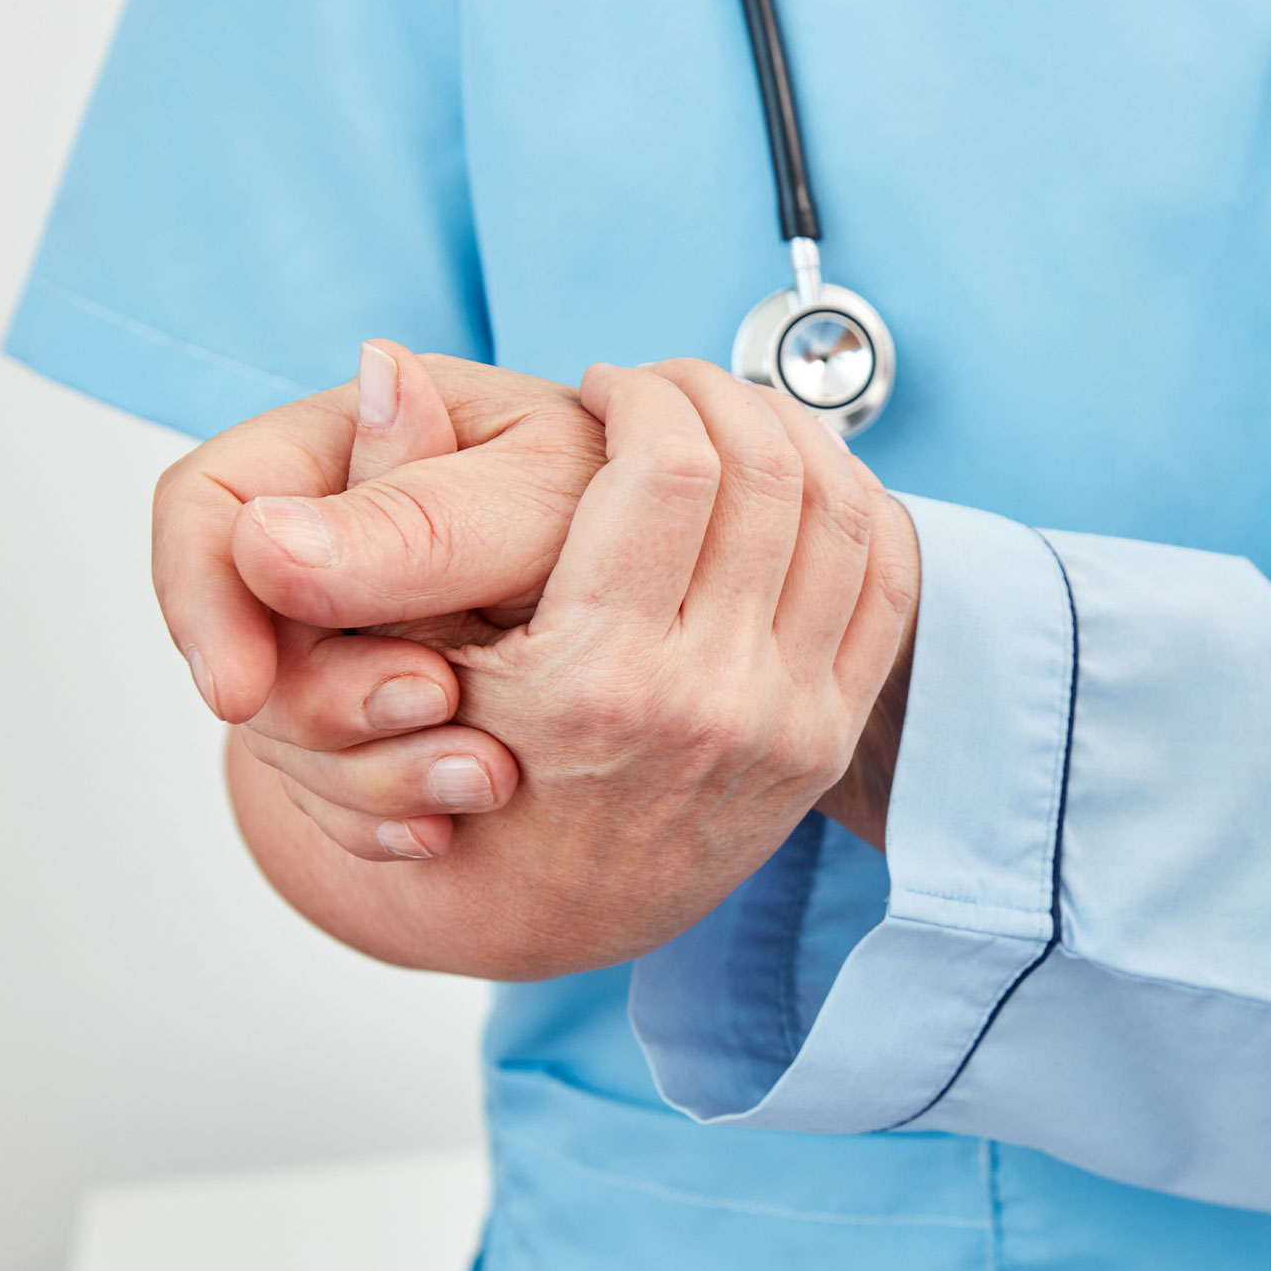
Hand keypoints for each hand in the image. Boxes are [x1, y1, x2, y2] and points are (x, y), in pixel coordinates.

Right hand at [153, 342, 618, 857]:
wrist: (664, 609)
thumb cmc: (614, 506)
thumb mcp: (529, 501)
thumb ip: (418, 522)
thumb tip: (266, 540)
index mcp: (327, 447)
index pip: (198, 507)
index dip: (201, 597)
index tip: (233, 690)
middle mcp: (307, 542)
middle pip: (232, 646)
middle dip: (327, 700)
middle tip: (433, 697)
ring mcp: (320, 641)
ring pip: (283, 741)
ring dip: (378, 773)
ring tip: (488, 775)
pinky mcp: (357, 731)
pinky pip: (332, 804)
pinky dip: (389, 820)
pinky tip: (442, 833)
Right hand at [227, 353, 919, 977]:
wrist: (547, 909)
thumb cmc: (461, 763)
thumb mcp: (401, 645)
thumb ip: (394, 502)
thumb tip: (381, 361)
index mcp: (598, 676)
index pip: (669, 466)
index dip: (644, 393)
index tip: (608, 386)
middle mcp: (707, 703)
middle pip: (768, 474)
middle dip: (719, 394)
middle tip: (672, 388)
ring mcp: (784, 726)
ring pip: (843, 515)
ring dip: (794, 434)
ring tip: (730, 419)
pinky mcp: (828, 741)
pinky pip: (889, 583)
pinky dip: (858, 506)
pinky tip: (797, 482)